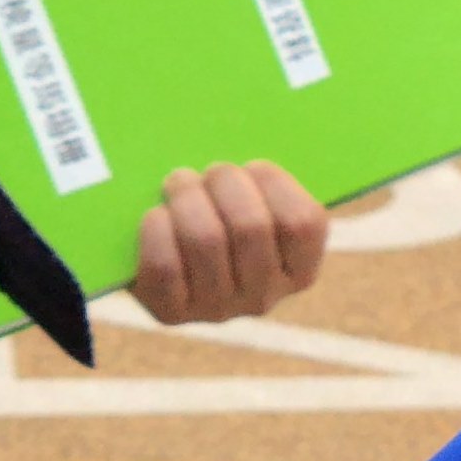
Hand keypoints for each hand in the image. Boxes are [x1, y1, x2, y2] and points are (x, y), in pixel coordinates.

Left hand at [134, 161, 328, 323]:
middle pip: (251, 226)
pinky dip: (157, 230)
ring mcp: (218, 309)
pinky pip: (165, 265)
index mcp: (299, 272)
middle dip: (225, 182)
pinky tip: (156, 215)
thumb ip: (262, 187)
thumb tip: (244, 147)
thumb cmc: (218, 219)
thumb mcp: (254, 208)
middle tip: (210, 170)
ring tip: (179, 181)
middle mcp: (263, 298)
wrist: (162, 266)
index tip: (253, 166)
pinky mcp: (172, 314)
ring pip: (205, 239)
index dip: (277, 184)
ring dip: (187, 197)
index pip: (304, 224)